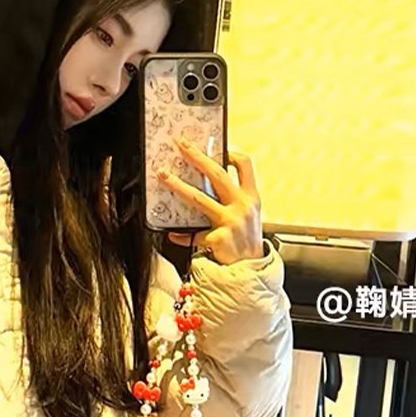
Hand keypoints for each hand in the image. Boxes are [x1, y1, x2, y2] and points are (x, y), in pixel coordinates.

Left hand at [157, 138, 263, 264]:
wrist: (251, 270)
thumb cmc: (246, 241)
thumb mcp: (249, 216)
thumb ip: (235, 199)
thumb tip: (209, 183)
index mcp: (251, 197)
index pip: (245, 165)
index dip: (231, 153)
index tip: (218, 147)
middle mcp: (242, 206)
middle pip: (217, 174)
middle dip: (197, 157)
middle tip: (181, 145)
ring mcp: (230, 222)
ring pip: (199, 198)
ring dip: (178, 185)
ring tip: (164, 176)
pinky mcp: (218, 239)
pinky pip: (193, 234)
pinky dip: (181, 236)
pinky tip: (173, 235)